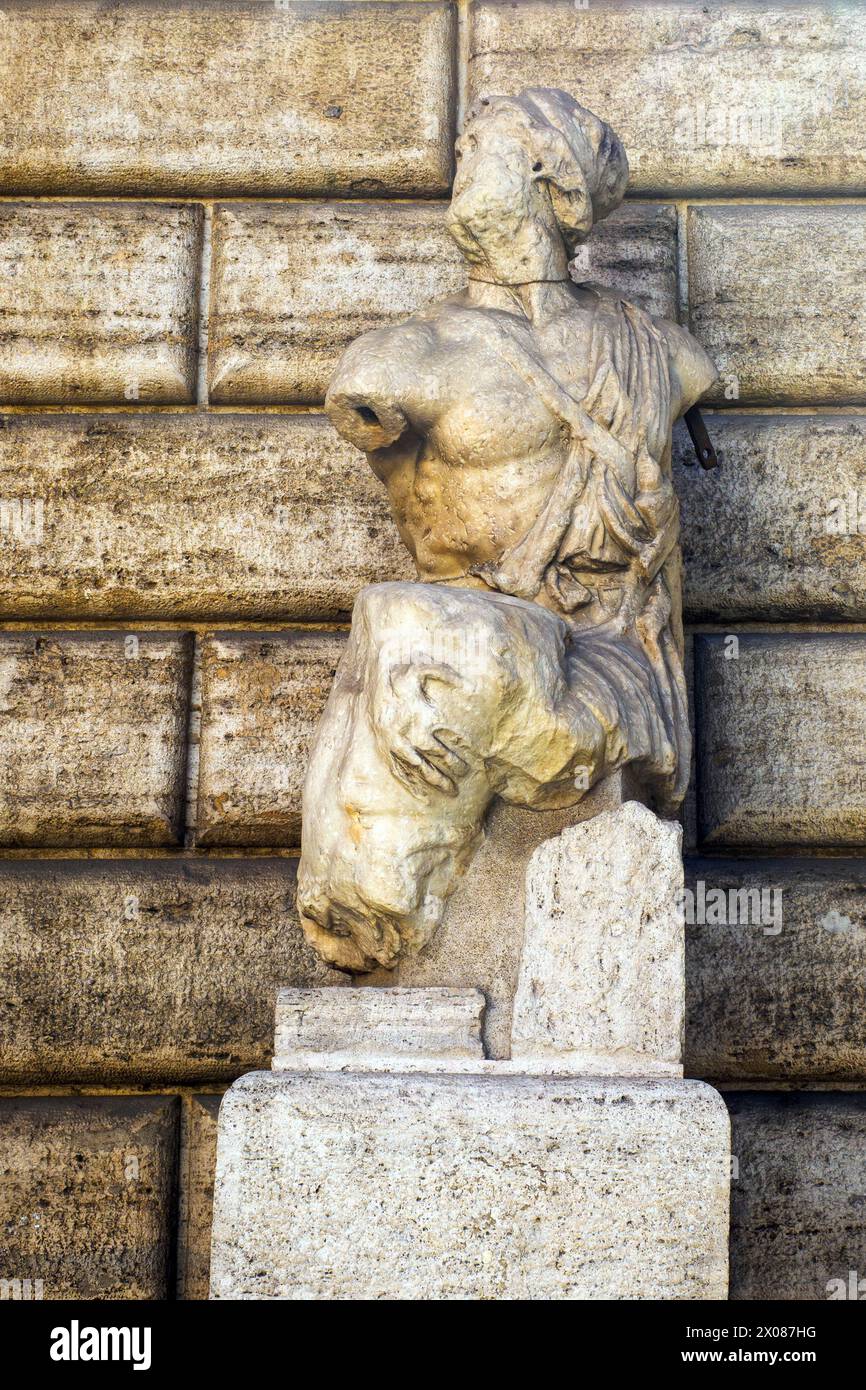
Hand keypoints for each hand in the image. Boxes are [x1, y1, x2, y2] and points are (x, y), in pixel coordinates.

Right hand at [369, 662, 468, 797]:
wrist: (374, 680)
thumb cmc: (403, 674)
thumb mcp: (424, 668)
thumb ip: (445, 674)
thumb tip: (467, 684)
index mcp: (416, 721)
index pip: (437, 748)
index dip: (452, 761)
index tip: (465, 770)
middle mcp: (404, 736)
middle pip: (426, 764)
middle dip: (442, 778)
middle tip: (456, 790)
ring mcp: (392, 744)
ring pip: (413, 770)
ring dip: (429, 783)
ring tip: (445, 793)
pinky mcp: (384, 747)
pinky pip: (397, 770)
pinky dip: (409, 784)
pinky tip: (421, 795)